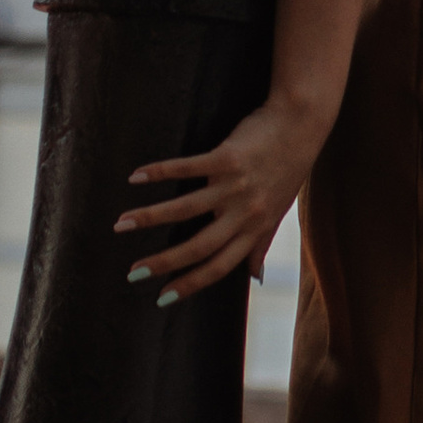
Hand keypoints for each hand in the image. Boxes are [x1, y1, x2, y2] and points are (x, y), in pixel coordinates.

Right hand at [116, 100, 311, 305]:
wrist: (301, 123)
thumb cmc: (288, 168)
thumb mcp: (278, 212)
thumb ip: (262, 245)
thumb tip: (255, 278)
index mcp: (255, 229)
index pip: (219, 266)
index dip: (190, 284)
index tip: (162, 299)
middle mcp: (245, 212)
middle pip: (199, 246)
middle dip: (163, 262)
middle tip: (133, 272)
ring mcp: (235, 185)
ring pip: (187, 208)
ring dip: (150, 217)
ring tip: (121, 224)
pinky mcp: (227, 157)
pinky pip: (188, 168)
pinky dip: (159, 173)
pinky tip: (135, 177)